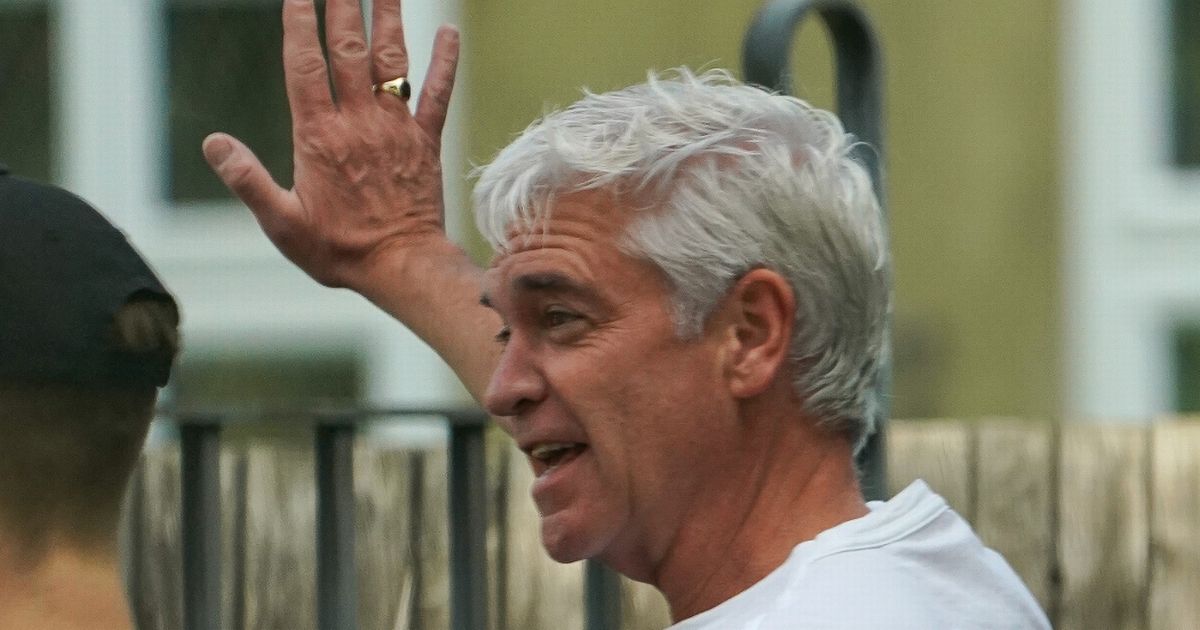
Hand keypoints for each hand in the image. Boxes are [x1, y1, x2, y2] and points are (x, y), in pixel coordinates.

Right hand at [202, 0, 459, 289]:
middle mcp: (359, 122)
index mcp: (319, 136)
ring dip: (390, 16)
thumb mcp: (281, 224)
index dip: (300, 22)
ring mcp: (396, 128)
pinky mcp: (426, 141)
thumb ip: (248, 180)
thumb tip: (212, 142)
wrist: (402, 267)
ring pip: (393, 60)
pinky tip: (450, 31)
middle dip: (343, 3)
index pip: (305, 64)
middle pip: (349, 48)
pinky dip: (445, 61)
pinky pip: (437, 93)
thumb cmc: (339, 251)